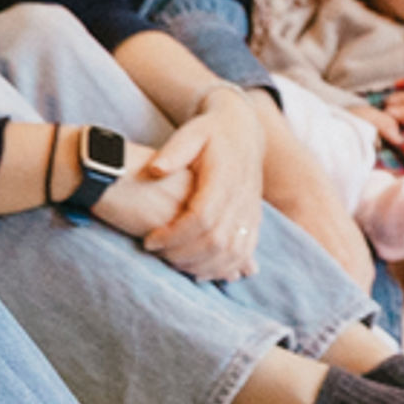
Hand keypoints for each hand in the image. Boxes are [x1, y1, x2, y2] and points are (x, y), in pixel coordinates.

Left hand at [109, 94, 268, 280]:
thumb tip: (155, 170)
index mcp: (225, 178)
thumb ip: (173, 151)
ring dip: (203, 266)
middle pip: (217, 240)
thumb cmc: (210, 132)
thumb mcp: (191, 133)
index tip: (149, 241)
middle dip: (184, 255)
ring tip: (174, 265)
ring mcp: (251, 211)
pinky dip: (224, 268)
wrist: (244, 131)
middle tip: (158, 255)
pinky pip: (244, 252)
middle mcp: (242, 197)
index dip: (174, 235)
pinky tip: (200, 272)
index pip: (202, 217)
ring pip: (234, 252)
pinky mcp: (254, 219)